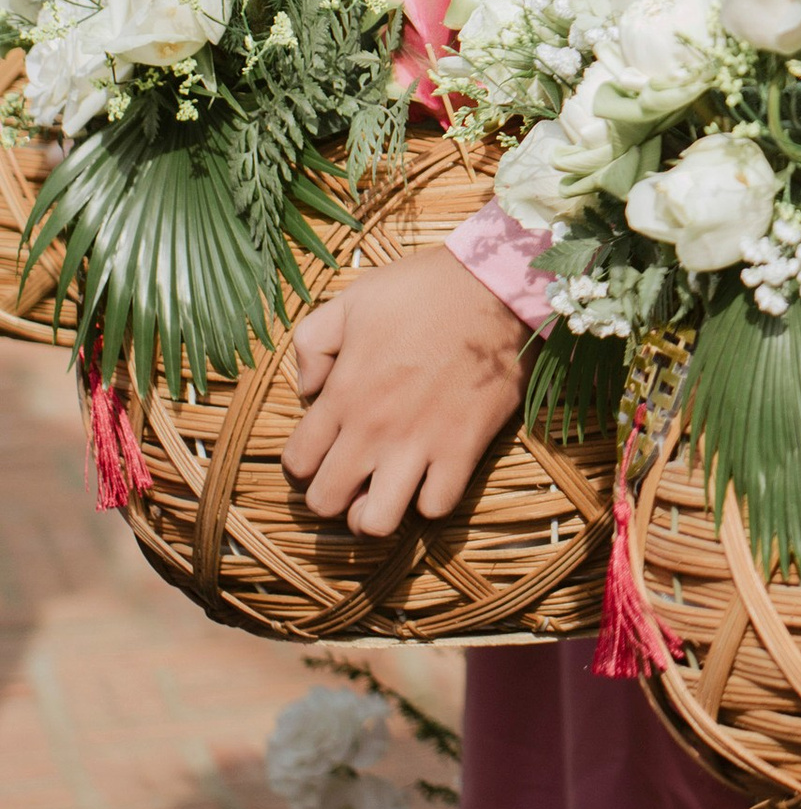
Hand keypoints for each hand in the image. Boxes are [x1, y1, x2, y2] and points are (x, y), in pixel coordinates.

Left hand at [280, 245, 532, 537]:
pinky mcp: (463, 449)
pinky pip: (436, 507)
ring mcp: (419, 443)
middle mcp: (373, 428)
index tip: (324, 451)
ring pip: (376, 523)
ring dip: (373, 515)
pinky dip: (429, 502)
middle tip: (351, 477)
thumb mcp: (352, 299)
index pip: (296, 463)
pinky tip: (430, 477)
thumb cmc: (424, 289)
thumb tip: (307, 388)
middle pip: (325, 503)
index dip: (304, 464)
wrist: (495, 286)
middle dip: (331, 496)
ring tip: (383, 492)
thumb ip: (313, 343)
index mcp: (343, 393)